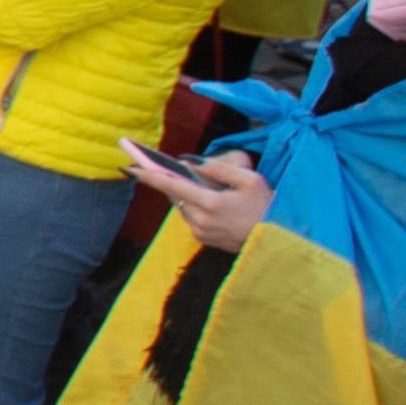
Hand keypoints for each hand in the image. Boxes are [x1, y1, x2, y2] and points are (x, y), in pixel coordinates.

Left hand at [132, 146, 271, 248]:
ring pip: (182, 206)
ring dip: (185, 194)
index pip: (171, 186)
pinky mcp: (203, 240)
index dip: (148, 175)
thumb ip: (218, 170)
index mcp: (210, 203)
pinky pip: (191, 217)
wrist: (276, 240)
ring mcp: (200, 232)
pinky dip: (195, 206)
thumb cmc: (266, 205)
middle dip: (169, 181)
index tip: (129, 167)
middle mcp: (200, 220)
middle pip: (175, 195)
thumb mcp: (249, 180)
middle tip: (153, 166)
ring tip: (195, 183)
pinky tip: (210, 201)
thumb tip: (190, 164)